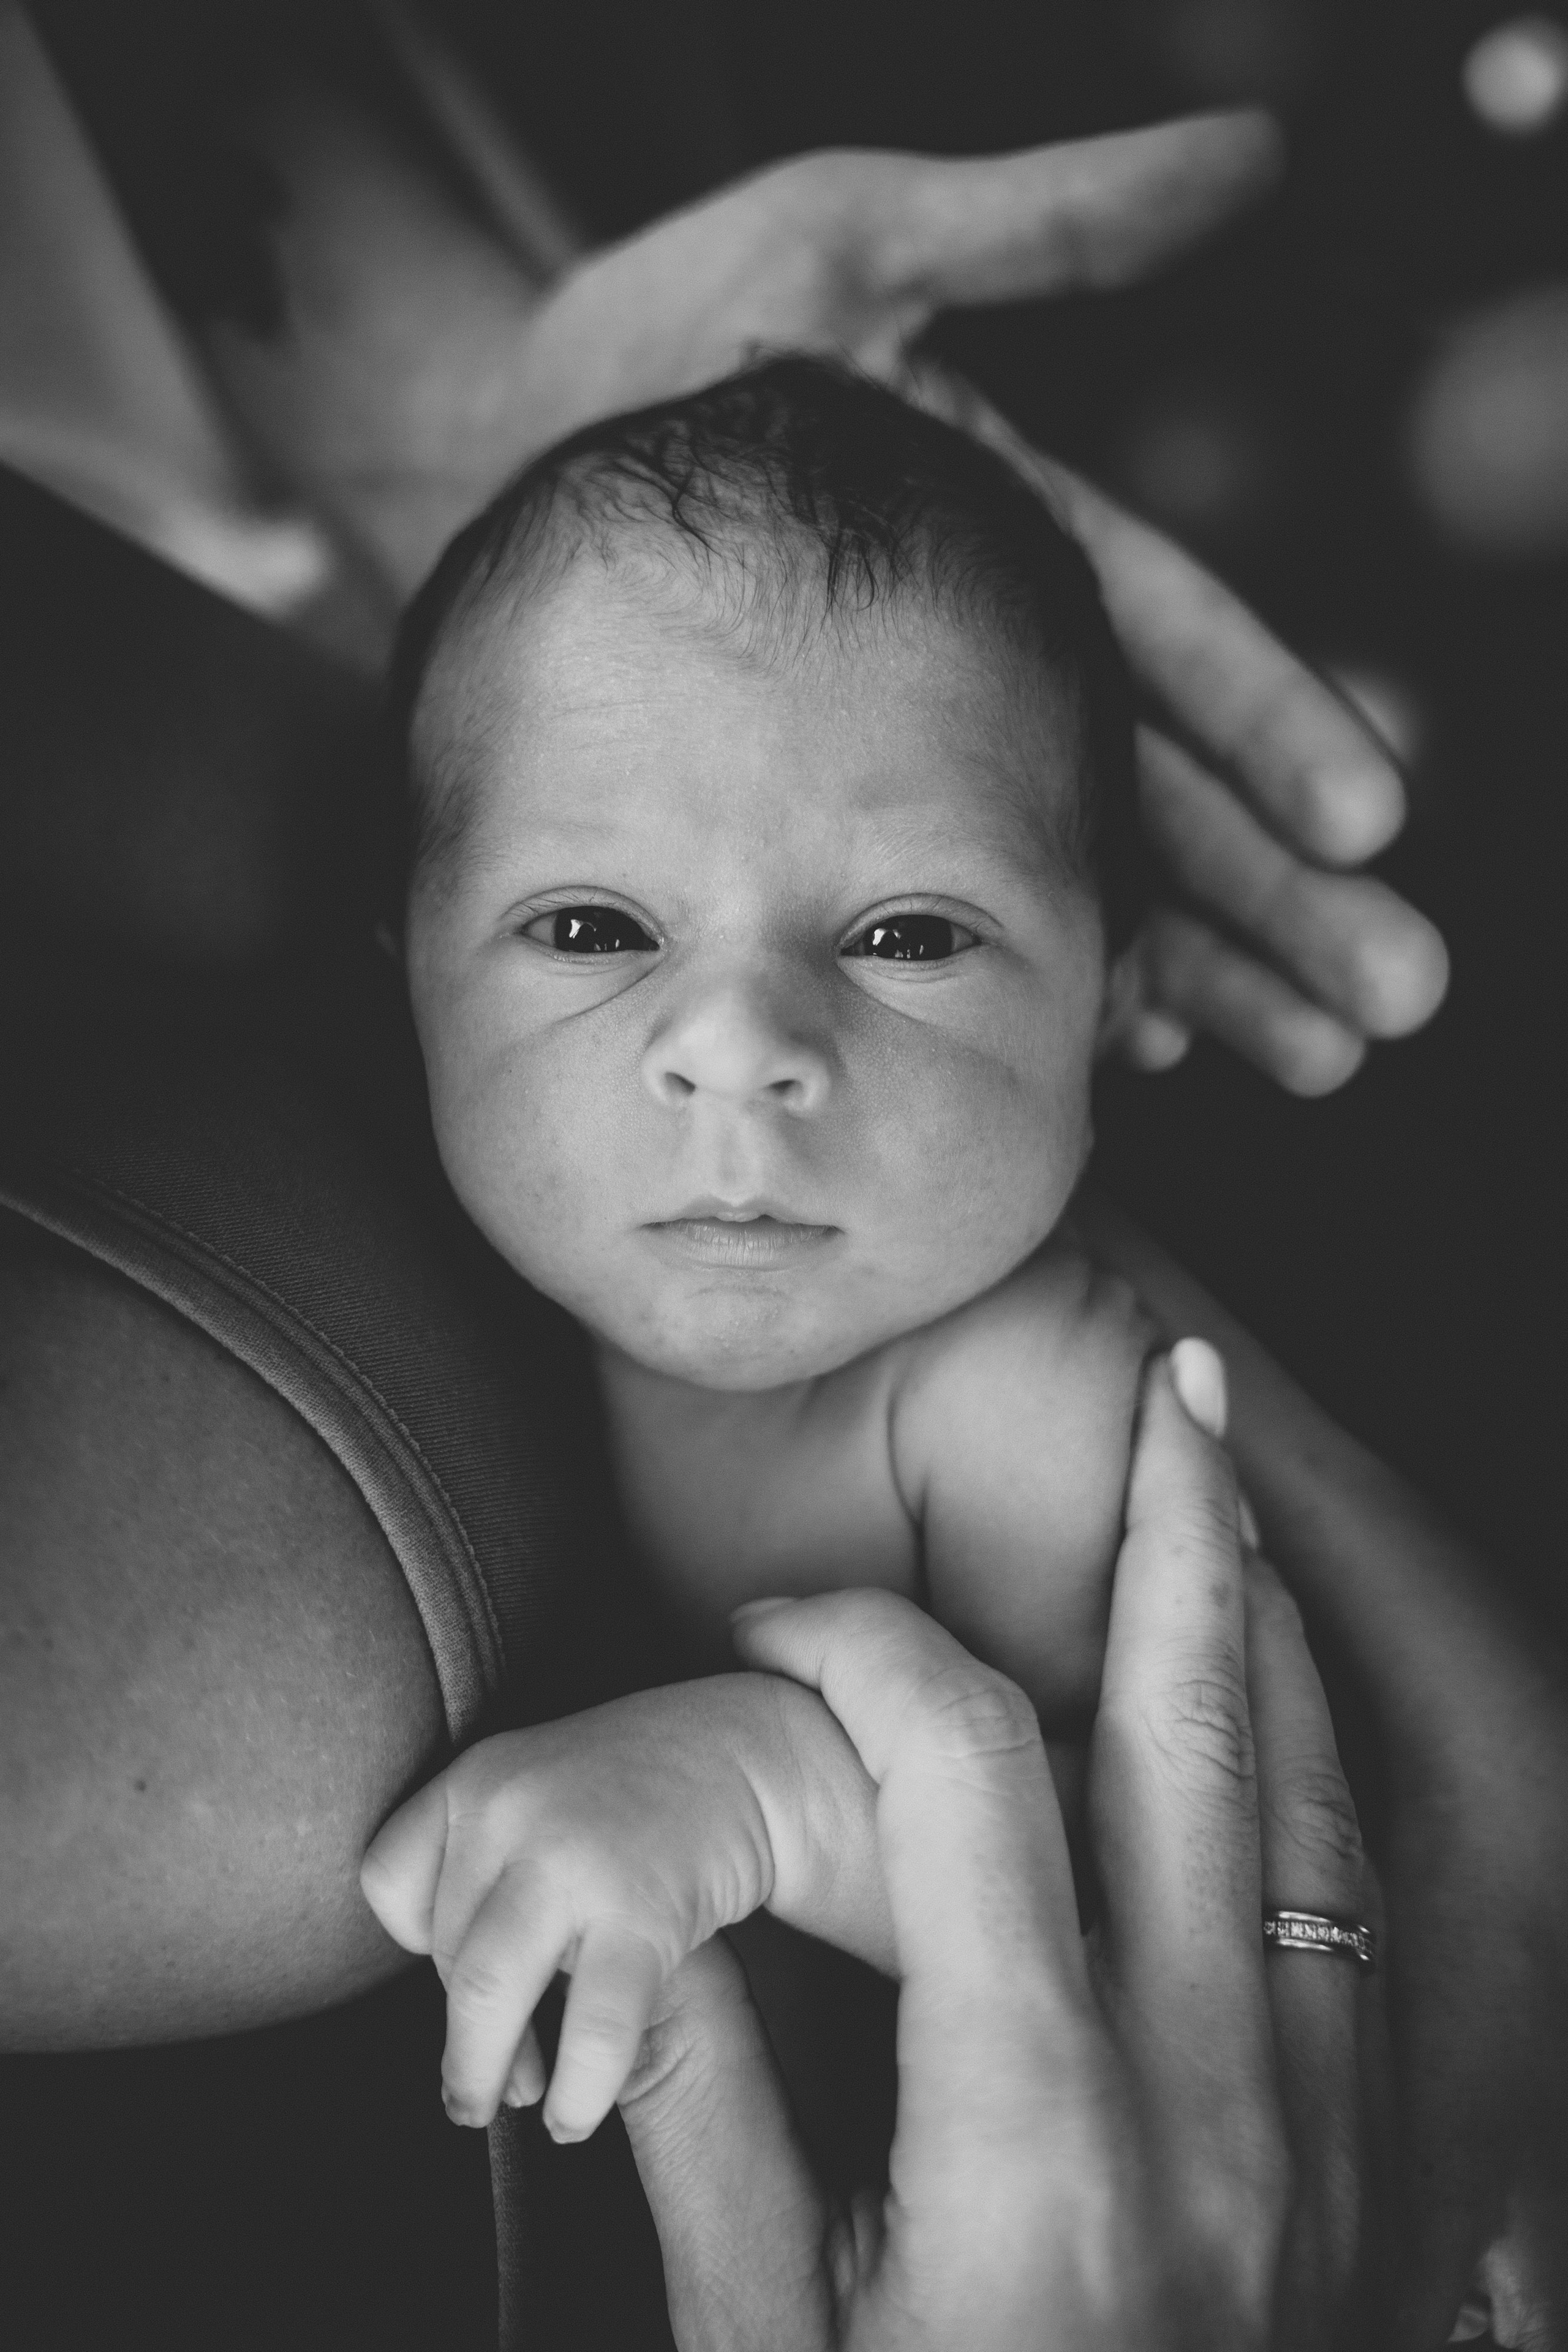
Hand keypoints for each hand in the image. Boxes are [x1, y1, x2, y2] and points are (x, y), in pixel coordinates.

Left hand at [358, 1673, 890, 2142]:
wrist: (744, 1753)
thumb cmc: (631, 1790)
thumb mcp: (534, 1786)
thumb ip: (485, 1864)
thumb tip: (465, 2009)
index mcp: (476, 1776)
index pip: (392, 1883)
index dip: (416, 1944)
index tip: (453, 1970)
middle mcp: (509, 1810)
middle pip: (446, 1954)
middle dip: (464, 2035)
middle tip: (475, 2090)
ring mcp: (570, 1859)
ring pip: (488, 1998)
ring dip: (487, 2075)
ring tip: (515, 2107)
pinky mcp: (638, 1910)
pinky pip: (589, 2029)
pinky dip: (575, 2092)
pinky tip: (574, 2116)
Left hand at [509, 117, 1444, 1094]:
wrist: (488, 460)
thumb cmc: (661, 346)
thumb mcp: (845, 250)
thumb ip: (1039, 222)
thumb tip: (1252, 152)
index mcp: (1027, 549)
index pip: (1178, 645)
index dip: (1274, 727)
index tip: (1367, 817)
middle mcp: (998, 670)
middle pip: (1165, 793)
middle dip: (1282, 896)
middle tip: (1388, 996)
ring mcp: (923, 759)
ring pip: (1088, 877)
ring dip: (1207, 971)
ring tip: (1307, 1057)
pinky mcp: (837, 826)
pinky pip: (954, 919)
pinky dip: (1051, 979)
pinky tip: (1129, 1050)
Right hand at [619, 1347, 1387, 2349]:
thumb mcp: (766, 2351)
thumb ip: (697, 2116)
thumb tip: (629, 1924)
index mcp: (1037, 2136)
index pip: (962, 1783)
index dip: (859, 1658)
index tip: (774, 1636)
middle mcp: (1204, 2105)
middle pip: (1202, 1743)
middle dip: (1185, 1537)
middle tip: (1177, 1386)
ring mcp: (1313, 2145)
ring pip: (1309, 1816)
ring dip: (1267, 1638)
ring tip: (1233, 1504)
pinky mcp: (1358, 2189)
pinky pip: (1359, 1930)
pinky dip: (1318, 1787)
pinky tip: (1289, 1727)